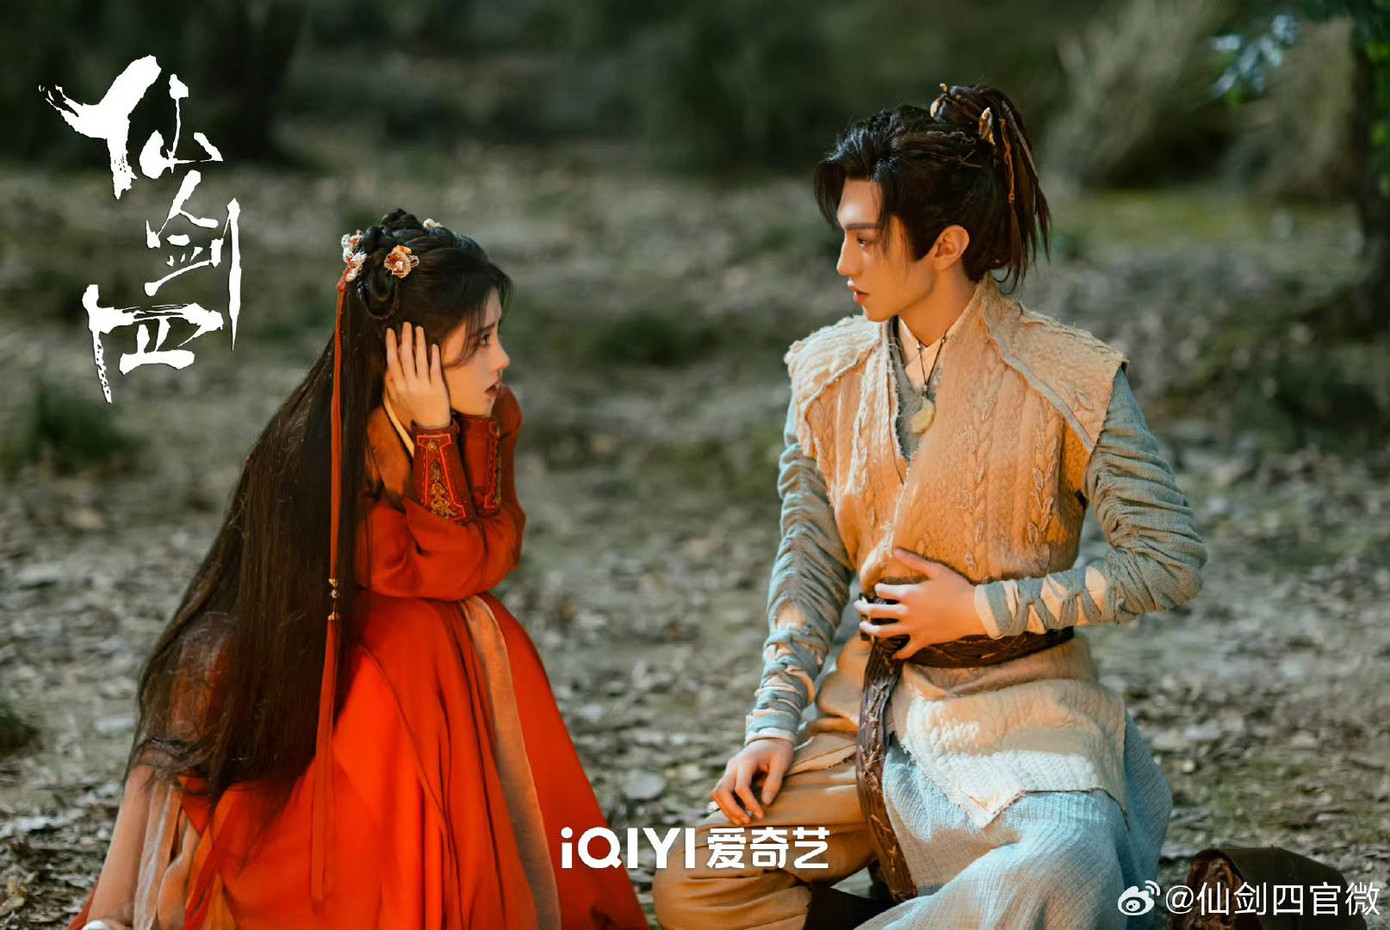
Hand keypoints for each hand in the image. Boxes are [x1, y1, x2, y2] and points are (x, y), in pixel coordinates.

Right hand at [384, 322, 450, 429]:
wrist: (431, 425)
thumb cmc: (414, 408)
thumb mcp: (396, 397)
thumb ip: (391, 380)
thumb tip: (390, 360)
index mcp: (397, 386)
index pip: (392, 361)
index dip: (391, 345)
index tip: (390, 331)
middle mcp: (408, 385)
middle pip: (405, 357)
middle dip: (405, 338)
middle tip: (406, 324)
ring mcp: (423, 385)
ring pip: (420, 360)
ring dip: (419, 342)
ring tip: (419, 329)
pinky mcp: (437, 387)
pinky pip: (434, 368)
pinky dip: (433, 356)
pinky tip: (433, 345)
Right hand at [711, 737, 793, 824]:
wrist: (771, 737)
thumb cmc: (779, 750)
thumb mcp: (782, 763)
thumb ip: (774, 783)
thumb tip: (765, 803)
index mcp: (746, 761)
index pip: (741, 787)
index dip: (749, 804)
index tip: (760, 815)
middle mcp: (733, 765)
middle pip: (721, 791)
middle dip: (731, 809)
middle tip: (746, 821)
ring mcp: (729, 769)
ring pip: (717, 793)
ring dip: (726, 809)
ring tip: (741, 821)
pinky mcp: (730, 774)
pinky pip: (722, 792)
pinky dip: (727, 805)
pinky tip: (738, 814)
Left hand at [854, 547, 984, 659]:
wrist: (973, 611)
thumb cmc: (956, 588)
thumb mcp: (935, 570)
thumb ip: (914, 560)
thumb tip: (896, 549)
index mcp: (907, 594)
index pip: (883, 591)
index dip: (878, 588)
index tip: (877, 588)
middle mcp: (905, 612)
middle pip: (877, 611)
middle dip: (864, 608)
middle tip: (857, 606)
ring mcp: (912, 628)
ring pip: (884, 632)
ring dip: (871, 630)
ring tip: (863, 628)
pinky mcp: (922, 640)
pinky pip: (907, 650)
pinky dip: (899, 653)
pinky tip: (893, 655)